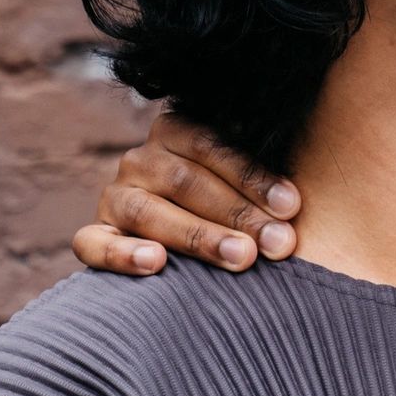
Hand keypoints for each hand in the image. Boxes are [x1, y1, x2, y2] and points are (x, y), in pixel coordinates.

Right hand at [70, 112, 299, 274]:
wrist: (180, 230)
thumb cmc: (232, 206)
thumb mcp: (244, 181)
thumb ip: (263, 180)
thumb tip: (302, 199)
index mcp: (176, 131)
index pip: (212, 145)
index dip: (254, 175)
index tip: (292, 206)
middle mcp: (141, 159)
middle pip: (187, 180)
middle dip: (239, 213)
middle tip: (279, 243)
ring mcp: (114, 197)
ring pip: (148, 211)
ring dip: (198, 236)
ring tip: (240, 257)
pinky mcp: (94, 234)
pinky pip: (94, 243)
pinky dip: (122, 254)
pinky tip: (156, 264)